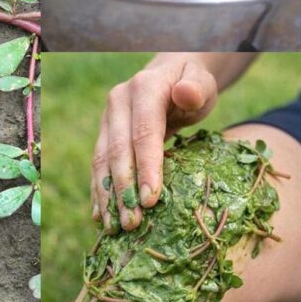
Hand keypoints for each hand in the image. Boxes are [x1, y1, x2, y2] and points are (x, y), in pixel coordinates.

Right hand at [92, 57, 219, 231]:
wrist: (170, 74)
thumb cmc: (192, 83)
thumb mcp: (202, 82)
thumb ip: (196, 88)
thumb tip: (185, 94)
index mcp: (143, 88)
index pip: (143, 132)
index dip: (146, 167)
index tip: (150, 200)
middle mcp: (117, 103)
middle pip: (117, 151)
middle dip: (124, 189)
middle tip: (132, 223)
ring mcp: (107, 119)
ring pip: (102, 161)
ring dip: (108, 195)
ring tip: (116, 227)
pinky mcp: (104, 134)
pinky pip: (98, 165)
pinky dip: (100, 190)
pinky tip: (102, 215)